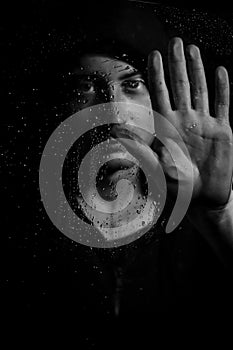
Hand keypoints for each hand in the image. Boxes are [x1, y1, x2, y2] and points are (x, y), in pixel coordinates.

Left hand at [147, 37, 232, 207]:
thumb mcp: (155, 167)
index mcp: (167, 126)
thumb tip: (115, 130)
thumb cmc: (178, 186)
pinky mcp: (222, 130)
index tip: (154, 54)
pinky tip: (220, 71)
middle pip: (180, 85)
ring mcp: (204, 123)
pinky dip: (222, 87)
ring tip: (193, 49)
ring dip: (197, 69)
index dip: (157, 74)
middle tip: (174, 42)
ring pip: (200, 89)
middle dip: (177, 64)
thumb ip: (138, 147)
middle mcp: (185, 120)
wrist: (203, 198)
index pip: (160, 94)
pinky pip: (223, 103)